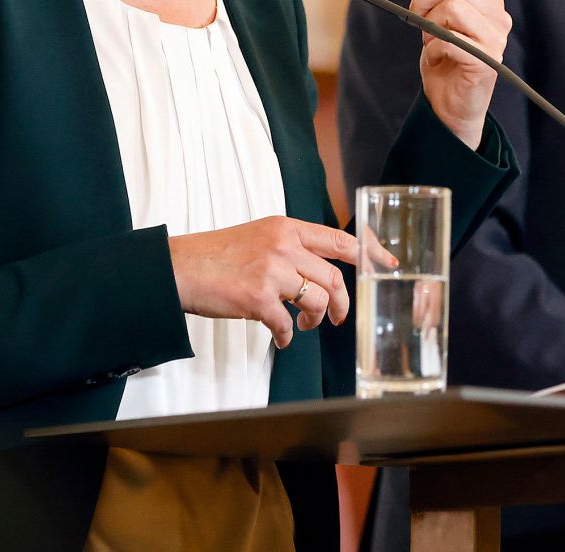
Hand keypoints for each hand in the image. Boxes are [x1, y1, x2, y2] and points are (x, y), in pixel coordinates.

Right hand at [167, 217, 356, 348]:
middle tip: (338, 318)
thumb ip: (289, 247)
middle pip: (334, 276)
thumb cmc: (214, 256)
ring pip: (319, 299)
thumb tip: (317, 271)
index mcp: (285, 227)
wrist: (177, 269)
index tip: (387, 263)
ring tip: (305, 325)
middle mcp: (282, 245)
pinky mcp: (257, 297)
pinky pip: (287, 324)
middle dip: (343, 302)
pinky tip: (280, 337)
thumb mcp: (258, 236)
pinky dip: (287, 335)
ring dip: (316, 319)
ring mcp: (271, 270)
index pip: (339, 238)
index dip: (370, 252)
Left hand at [410, 0, 508, 150]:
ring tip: (432, 46)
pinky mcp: (486, 59)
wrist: (450, 106)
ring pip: (449, 8)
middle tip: (418, 23)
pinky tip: (439, 61)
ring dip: (428, 27)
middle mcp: (496, 14)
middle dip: (423, 0)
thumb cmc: (446, 63)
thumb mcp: (444, 21)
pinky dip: (433, 50)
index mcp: (487, 1)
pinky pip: (448, 39)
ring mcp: (494, 37)